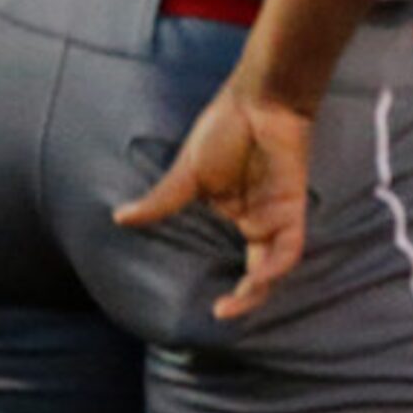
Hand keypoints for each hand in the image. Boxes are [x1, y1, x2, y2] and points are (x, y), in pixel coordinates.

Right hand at [113, 82, 314, 319]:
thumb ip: (162, 201)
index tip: (212, 309)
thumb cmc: (226, 128)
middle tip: (223, 313)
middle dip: (250, 297)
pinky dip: (277, 263)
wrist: (259, 100)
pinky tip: (259, 276)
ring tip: (237, 302)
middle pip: (264, 270)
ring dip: (262, 285)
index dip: (238, 289)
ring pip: (279, 262)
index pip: (246, 262)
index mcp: (241, 214)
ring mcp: (279, 211)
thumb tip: (120, 218)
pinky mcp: (292, 202)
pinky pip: (291, 243)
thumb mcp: (187, 174)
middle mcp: (263, 219)